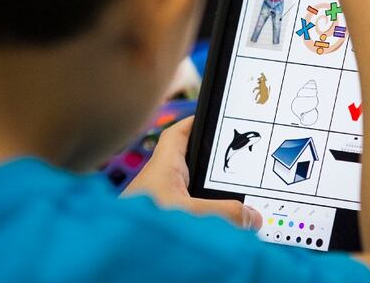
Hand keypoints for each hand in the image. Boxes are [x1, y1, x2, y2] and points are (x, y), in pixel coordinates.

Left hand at [122, 117, 261, 230]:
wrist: (117, 251)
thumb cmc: (141, 226)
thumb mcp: (189, 214)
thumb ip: (223, 213)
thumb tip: (252, 215)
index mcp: (162, 168)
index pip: (176, 135)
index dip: (194, 123)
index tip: (212, 118)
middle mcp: (159, 182)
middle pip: (186, 162)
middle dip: (209, 161)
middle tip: (234, 158)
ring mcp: (159, 202)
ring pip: (187, 188)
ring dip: (206, 190)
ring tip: (233, 193)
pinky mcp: (160, 220)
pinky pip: (185, 209)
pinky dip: (201, 212)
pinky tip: (216, 222)